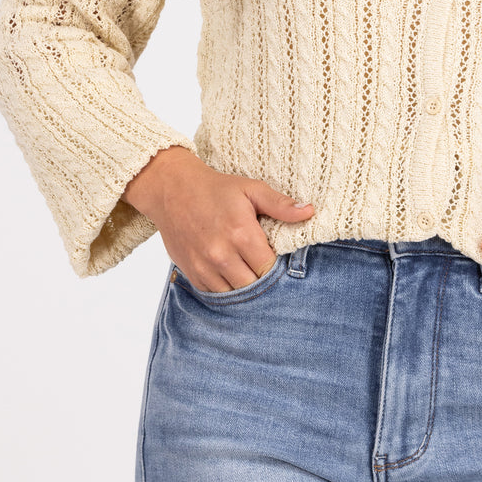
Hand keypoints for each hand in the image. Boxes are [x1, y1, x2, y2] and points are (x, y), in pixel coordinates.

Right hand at [123, 145, 313, 291]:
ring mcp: (204, 266)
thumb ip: (280, 204)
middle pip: (254, 284)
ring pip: (235, 293)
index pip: (269, 267)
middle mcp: (222, 254)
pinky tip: (230, 272)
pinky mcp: (191, 273)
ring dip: (243, 284)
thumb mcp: (251, 189)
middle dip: (261, 276)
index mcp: (241, 234)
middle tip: (261, 263)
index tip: (274, 256)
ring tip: (246, 268)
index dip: (275, 264)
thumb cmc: (216, 189)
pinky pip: (215, 293)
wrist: (172, 189)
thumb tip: (309, 212)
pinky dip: (225, 287)